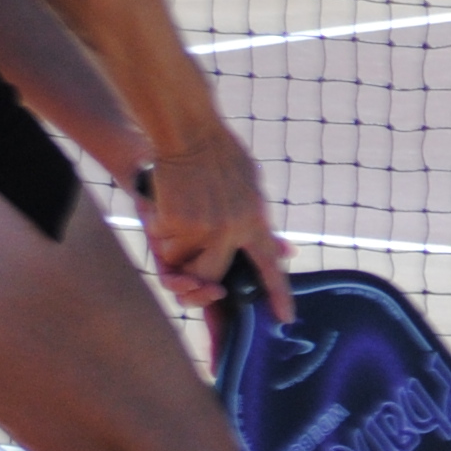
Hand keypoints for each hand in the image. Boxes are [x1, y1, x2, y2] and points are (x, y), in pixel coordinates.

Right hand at [135, 133, 292, 319]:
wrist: (189, 131)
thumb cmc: (220, 156)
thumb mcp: (251, 187)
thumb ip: (263, 225)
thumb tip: (288, 253)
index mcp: (255, 220)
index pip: (270, 265)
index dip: (279, 294)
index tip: (286, 318)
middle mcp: (232, 229)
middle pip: (211, 278)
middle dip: (198, 276)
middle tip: (189, 252)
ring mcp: (203, 228)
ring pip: (184, 264)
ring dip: (176, 248)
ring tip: (180, 215)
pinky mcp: (176, 224)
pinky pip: (164, 244)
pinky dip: (161, 229)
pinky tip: (168, 203)